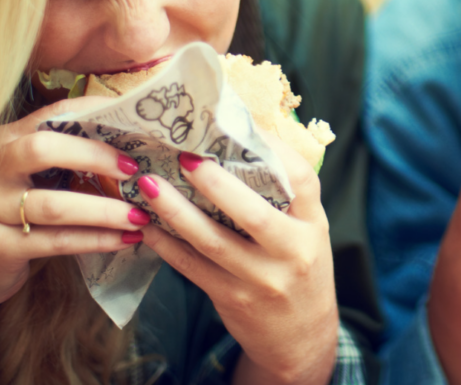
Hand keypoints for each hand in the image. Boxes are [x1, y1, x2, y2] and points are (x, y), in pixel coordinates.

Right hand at [0, 97, 149, 308]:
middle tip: (135, 170)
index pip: (54, 115)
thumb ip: (72, 156)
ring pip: (55, 205)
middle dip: (96, 156)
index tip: (135, 125)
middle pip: (43, 149)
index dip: (95, 114)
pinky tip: (124, 240)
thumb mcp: (39, 174)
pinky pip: (56, 241)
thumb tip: (134, 147)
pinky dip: (96, 240)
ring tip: (141, 216)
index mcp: (8, 139)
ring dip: (105, 210)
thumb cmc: (23, 210)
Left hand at [138, 131, 337, 384]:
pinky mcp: (232, 298)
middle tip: (184, 155)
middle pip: (252, 213)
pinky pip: (192, 267)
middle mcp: (291, 252)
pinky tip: (147, 224)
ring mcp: (261, 279)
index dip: (275, 149)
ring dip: (177, 211)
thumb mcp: (306, 231)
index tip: (242, 125)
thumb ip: (286, 195)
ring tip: (149, 184)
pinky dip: (167, 244)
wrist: (300, 337)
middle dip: (215, 183)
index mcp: (313, 226)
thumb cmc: (298, 268)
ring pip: (213, 241)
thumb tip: (246, 139)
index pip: (303, 180)